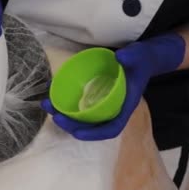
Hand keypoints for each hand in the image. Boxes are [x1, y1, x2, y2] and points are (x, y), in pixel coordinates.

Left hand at [41, 33, 185, 139]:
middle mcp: (112, 108)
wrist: (141, 58)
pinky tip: (52, 90)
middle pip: (91, 125)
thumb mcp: (140, 55)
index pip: (111, 128)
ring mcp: (101, 102)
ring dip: (63, 113)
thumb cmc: (141, 60)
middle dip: (71, 125)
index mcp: (125, 106)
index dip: (94, 134)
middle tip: (55, 116)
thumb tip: (120, 56)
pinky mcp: (94, 93)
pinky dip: (64, 99)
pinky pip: (78, 101)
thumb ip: (133, 55)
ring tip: (47, 104)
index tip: (77, 133)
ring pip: (81, 115)